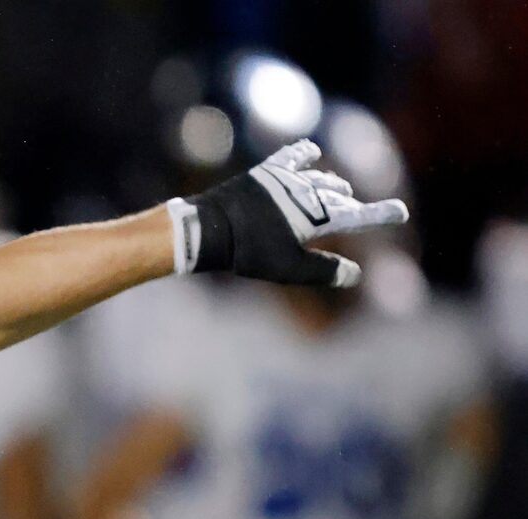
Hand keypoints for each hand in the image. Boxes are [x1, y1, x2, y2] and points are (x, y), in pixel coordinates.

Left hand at [172, 140, 407, 289]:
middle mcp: (308, 193)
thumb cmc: (249, 252)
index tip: (400, 211)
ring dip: (333, 186)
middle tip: (361, 212)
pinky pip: (292, 157)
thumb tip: (356, 274)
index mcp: (317, 217)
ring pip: (320, 180)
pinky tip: (312, 150)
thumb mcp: (289, 268)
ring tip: (341, 189)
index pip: (358, 216)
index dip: (379, 215)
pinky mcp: (267, 173)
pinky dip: (305, 154)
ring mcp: (288, 179)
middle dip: (351, 206)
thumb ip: (324, 271)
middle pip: (338, 199)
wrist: (212, 227)